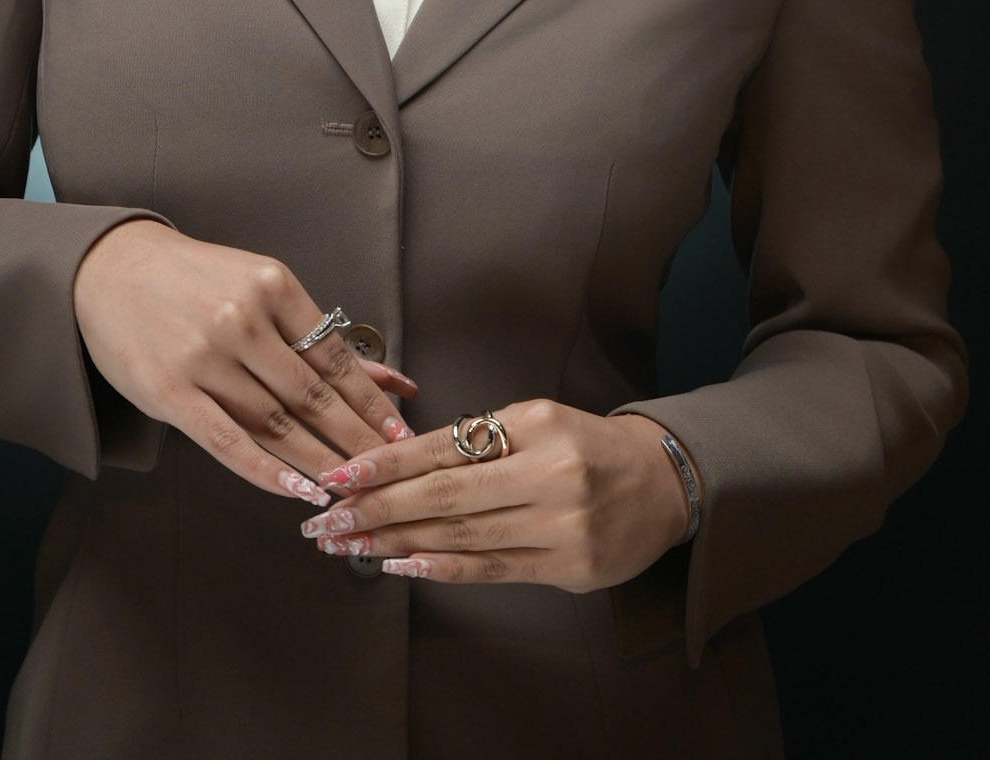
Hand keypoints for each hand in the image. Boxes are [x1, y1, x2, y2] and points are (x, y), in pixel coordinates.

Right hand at [73, 219, 416, 508]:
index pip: (335, 356)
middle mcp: (241, 319)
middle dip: (355, 438)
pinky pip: (227, 441)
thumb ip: (317, 334)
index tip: (399, 433)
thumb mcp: (259, 285)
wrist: (112, 268)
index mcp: (272, 285)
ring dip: (317, 460)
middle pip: (312, 394)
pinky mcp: (170, 391)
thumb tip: (388, 377)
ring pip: (275, 422)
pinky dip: (267, 470)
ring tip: (349, 486)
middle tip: (386, 470)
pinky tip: (297, 489)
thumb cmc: (196, 279)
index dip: (371, 402)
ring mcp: (204, 357)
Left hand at [296, 401, 693, 588]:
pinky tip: (402, 566)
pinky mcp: (570, 568)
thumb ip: (477, 440)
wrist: (662, 481)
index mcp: (537, 424)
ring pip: (463, 537)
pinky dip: (443, 569)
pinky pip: (493, 569)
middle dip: (378, 508)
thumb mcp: (537, 420)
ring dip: (397, 542)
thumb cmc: (586, 445)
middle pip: (446, 495)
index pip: (445, 445)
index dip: (387, 463)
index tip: (340, 474)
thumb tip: (399, 462)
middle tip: (327, 518)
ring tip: (350, 544)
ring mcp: (562, 526)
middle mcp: (550, 473)